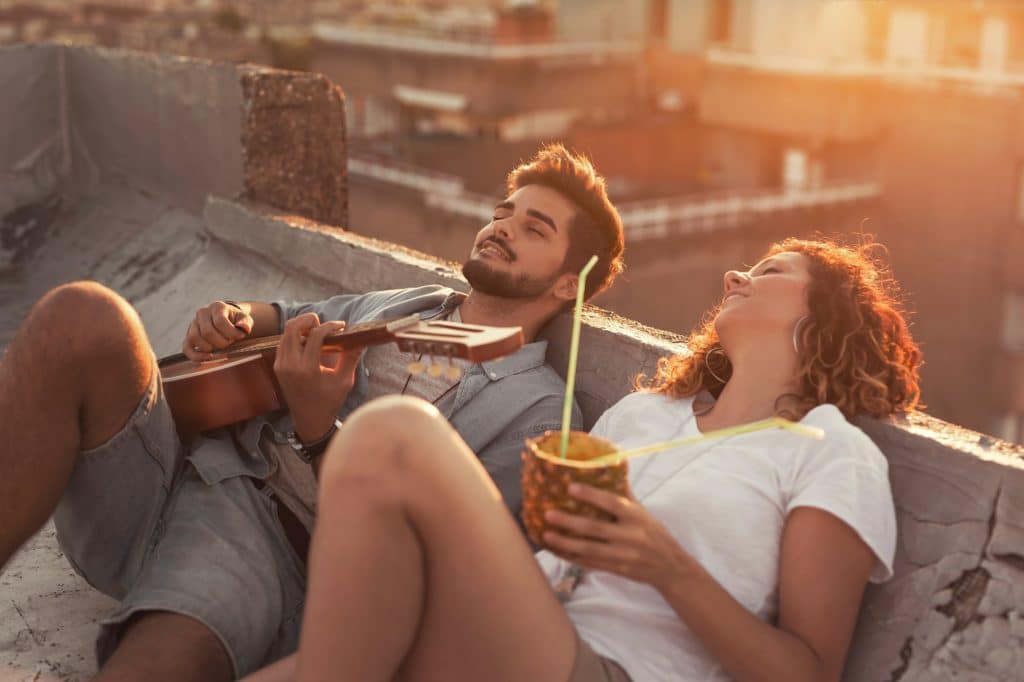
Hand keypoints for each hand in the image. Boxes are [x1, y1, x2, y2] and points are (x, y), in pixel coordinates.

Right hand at [183, 301, 253, 360]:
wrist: (227, 320)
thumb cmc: (236, 320)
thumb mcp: (244, 318)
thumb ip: (246, 322)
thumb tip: (244, 328)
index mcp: (217, 307)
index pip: (220, 322)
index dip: (231, 333)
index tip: (240, 337)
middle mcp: (202, 313)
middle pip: (207, 331)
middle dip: (221, 342)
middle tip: (229, 342)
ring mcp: (193, 324)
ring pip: (194, 338)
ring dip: (209, 347)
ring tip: (220, 347)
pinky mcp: (188, 336)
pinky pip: (186, 348)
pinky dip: (195, 356)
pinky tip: (208, 358)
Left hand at [273, 313, 363, 442]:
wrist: (309, 420)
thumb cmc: (329, 402)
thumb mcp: (344, 381)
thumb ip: (351, 357)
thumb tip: (361, 339)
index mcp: (308, 370)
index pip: (315, 335)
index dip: (330, 326)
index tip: (341, 327)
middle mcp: (290, 365)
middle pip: (293, 327)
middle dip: (309, 319)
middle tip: (324, 323)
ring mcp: (281, 365)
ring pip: (286, 332)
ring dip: (301, 326)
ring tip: (318, 330)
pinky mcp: (278, 366)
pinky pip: (283, 342)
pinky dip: (295, 336)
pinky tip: (309, 341)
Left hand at [542, 483, 694, 593]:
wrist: (671, 567)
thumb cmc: (654, 534)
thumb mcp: (643, 512)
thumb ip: (624, 495)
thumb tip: (609, 468)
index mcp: (636, 517)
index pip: (611, 503)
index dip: (591, 495)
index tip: (570, 487)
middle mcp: (630, 536)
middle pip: (594, 529)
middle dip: (569, 522)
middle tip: (548, 514)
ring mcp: (622, 556)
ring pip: (588, 549)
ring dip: (565, 543)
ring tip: (546, 535)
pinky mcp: (617, 570)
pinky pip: (590, 563)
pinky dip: (571, 557)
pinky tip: (556, 551)